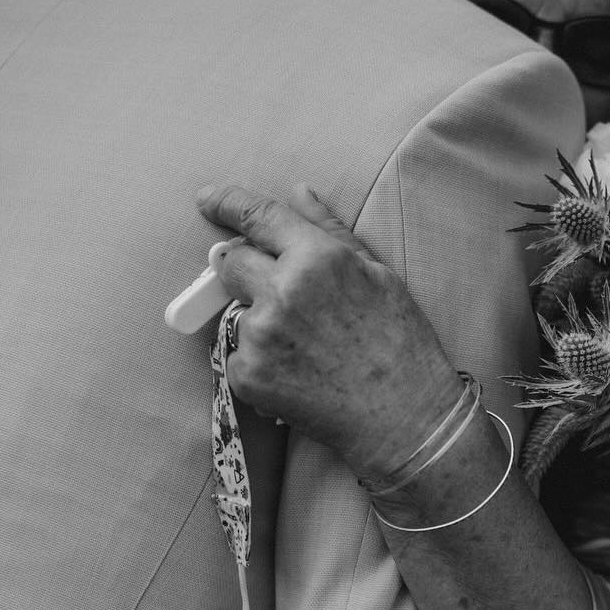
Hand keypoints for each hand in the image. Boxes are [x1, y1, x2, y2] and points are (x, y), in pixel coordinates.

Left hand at [197, 184, 462, 478]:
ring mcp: (260, 336)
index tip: (208, 200)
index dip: (227, 202)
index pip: (257, 216)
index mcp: (318, 257)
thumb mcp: (377, 273)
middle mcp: (282, 291)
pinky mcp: (247, 374)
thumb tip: (298, 192)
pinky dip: (259, 359)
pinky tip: (298, 370)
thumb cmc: (400, 343)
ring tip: (306, 344)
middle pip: (230, 262)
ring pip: (236, 310)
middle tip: (279, 293)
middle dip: (245, 268)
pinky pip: (238, 352)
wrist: (401, 417)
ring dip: (258, 318)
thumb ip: (329, 229)